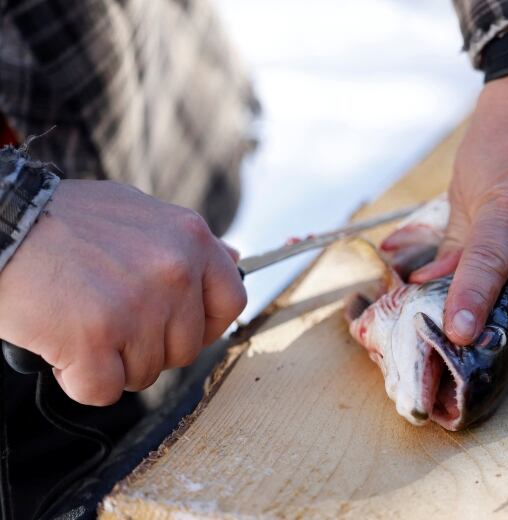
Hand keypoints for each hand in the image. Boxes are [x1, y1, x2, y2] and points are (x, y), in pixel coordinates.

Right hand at [0, 180, 245, 404]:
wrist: (1, 225)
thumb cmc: (64, 222)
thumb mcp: (140, 213)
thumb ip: (187, 243)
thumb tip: (233, 260)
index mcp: (190, 237)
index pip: (231, 301)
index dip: (207, 324)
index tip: (182, 328)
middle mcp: (174, 270)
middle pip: (186, 348)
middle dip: (149, 347)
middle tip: (112, 321)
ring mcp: (139, 306)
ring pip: (146, 372)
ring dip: (113, 362)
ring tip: (82, 322)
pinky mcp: (97, 339)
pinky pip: (104, 390)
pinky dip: (80, 380)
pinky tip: (63, 345)